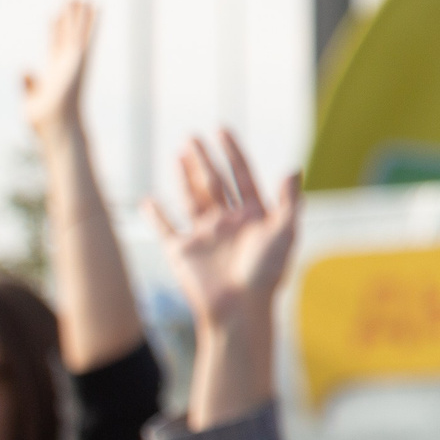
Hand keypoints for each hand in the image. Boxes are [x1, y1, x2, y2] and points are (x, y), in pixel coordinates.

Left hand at [21, 0, 95, 135]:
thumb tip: (23, 68)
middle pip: (67, 34)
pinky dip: (91, 21)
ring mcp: (74, 60)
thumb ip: (27, 85)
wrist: (55, 126)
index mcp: (52, 72)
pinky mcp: (80, 59)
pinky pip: (86, 35)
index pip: (54, 45)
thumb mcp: (30, 100)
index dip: (54, 30)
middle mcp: (65, 64)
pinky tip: (95, 6)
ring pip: (77, 31)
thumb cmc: (42, 121)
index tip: (54, 15)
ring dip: (80, 14)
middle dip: (68, 17)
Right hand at [147, 130, 299, 334]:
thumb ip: (289, 200)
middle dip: (204, 159)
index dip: (232, 153)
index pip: (241, 176)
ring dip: (184, 176)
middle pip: (213, 182)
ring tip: (179, 153)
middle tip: (193, 136)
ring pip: (191, 198)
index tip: (222, 131)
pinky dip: (155, 215)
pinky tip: (147, 201)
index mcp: (253, 215)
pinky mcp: (182, 251)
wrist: (239, 308)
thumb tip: (292, 167)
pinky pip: (165, 228)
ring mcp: (203, 235)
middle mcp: (227, 222)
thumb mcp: (285, 232)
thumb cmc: (266, 275)